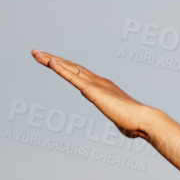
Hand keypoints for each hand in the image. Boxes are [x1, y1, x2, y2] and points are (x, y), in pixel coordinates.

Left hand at [32, 49, 151, 139]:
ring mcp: (95, 84)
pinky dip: (60, 69)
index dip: (66, 67)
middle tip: (37, 53)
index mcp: (104, 87)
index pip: (80, 74)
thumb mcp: (124, 121)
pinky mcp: (92, 91)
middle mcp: (98, 81)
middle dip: (53, 59)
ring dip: (51, 60)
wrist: (144, 120)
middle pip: (71, 67)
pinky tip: (49, 62)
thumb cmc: (136, 124)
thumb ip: (121, 120)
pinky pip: (72, 78)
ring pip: (69, 68)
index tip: (53, 62)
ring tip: (36, 54)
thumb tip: (127, 127)